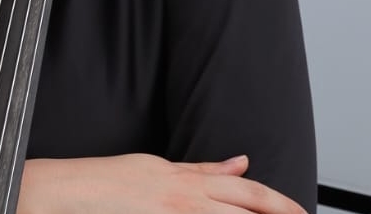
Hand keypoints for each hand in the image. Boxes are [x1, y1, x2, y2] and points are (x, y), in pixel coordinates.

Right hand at [17, 153, 305, 213]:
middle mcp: (187, 203)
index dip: (278, 204)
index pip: (246, 192)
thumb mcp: (158, 168)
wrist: (71, 194)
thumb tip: (240, 162)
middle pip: (245, 211)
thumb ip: (202, 170)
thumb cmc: (109, 180)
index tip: (299, 212)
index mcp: (187, 182)